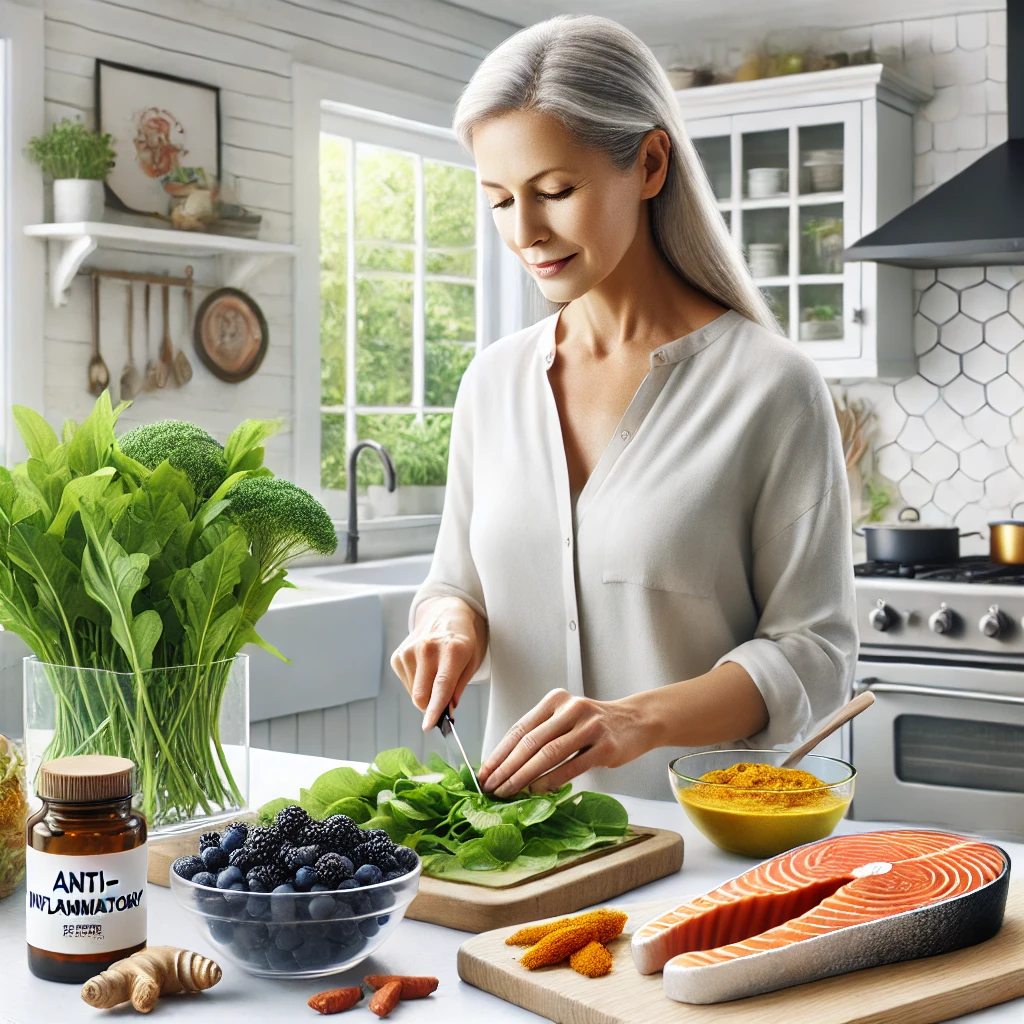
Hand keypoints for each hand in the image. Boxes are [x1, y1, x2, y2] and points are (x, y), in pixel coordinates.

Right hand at [389, 596, 485, 732]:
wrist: (445, 614)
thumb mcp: (471, 661)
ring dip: (425, 694)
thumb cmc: (462, 641)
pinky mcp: (398, 655)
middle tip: (442, 705)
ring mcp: (409, 650)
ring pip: (413, 693)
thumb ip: (458, 687)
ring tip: (435, 675)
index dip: (435, 709)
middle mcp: (427, 648)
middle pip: (421, 695)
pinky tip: (425, 669)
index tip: (428, 726)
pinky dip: (416, 685)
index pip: (441, 685)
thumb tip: (446, 711)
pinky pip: (406, 684)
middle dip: (431, 708)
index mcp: (452, 649)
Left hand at [476, 688, 650, 797]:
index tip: (484, 773)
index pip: (520, 729)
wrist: (635, 721)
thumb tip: (506, 765)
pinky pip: (572, 766)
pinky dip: (551, 780)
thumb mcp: (565, 719)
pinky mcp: (605, 746)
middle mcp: (571, 709)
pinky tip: (536, 791)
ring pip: (548, 754)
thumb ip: (541, 735)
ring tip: (508, 792)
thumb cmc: (593, 724)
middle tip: (491, 787)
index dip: (499, 753)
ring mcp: (589, 726)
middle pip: (530, 742)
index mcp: (555, 701)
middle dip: (507, 768)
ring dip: (523, 776)